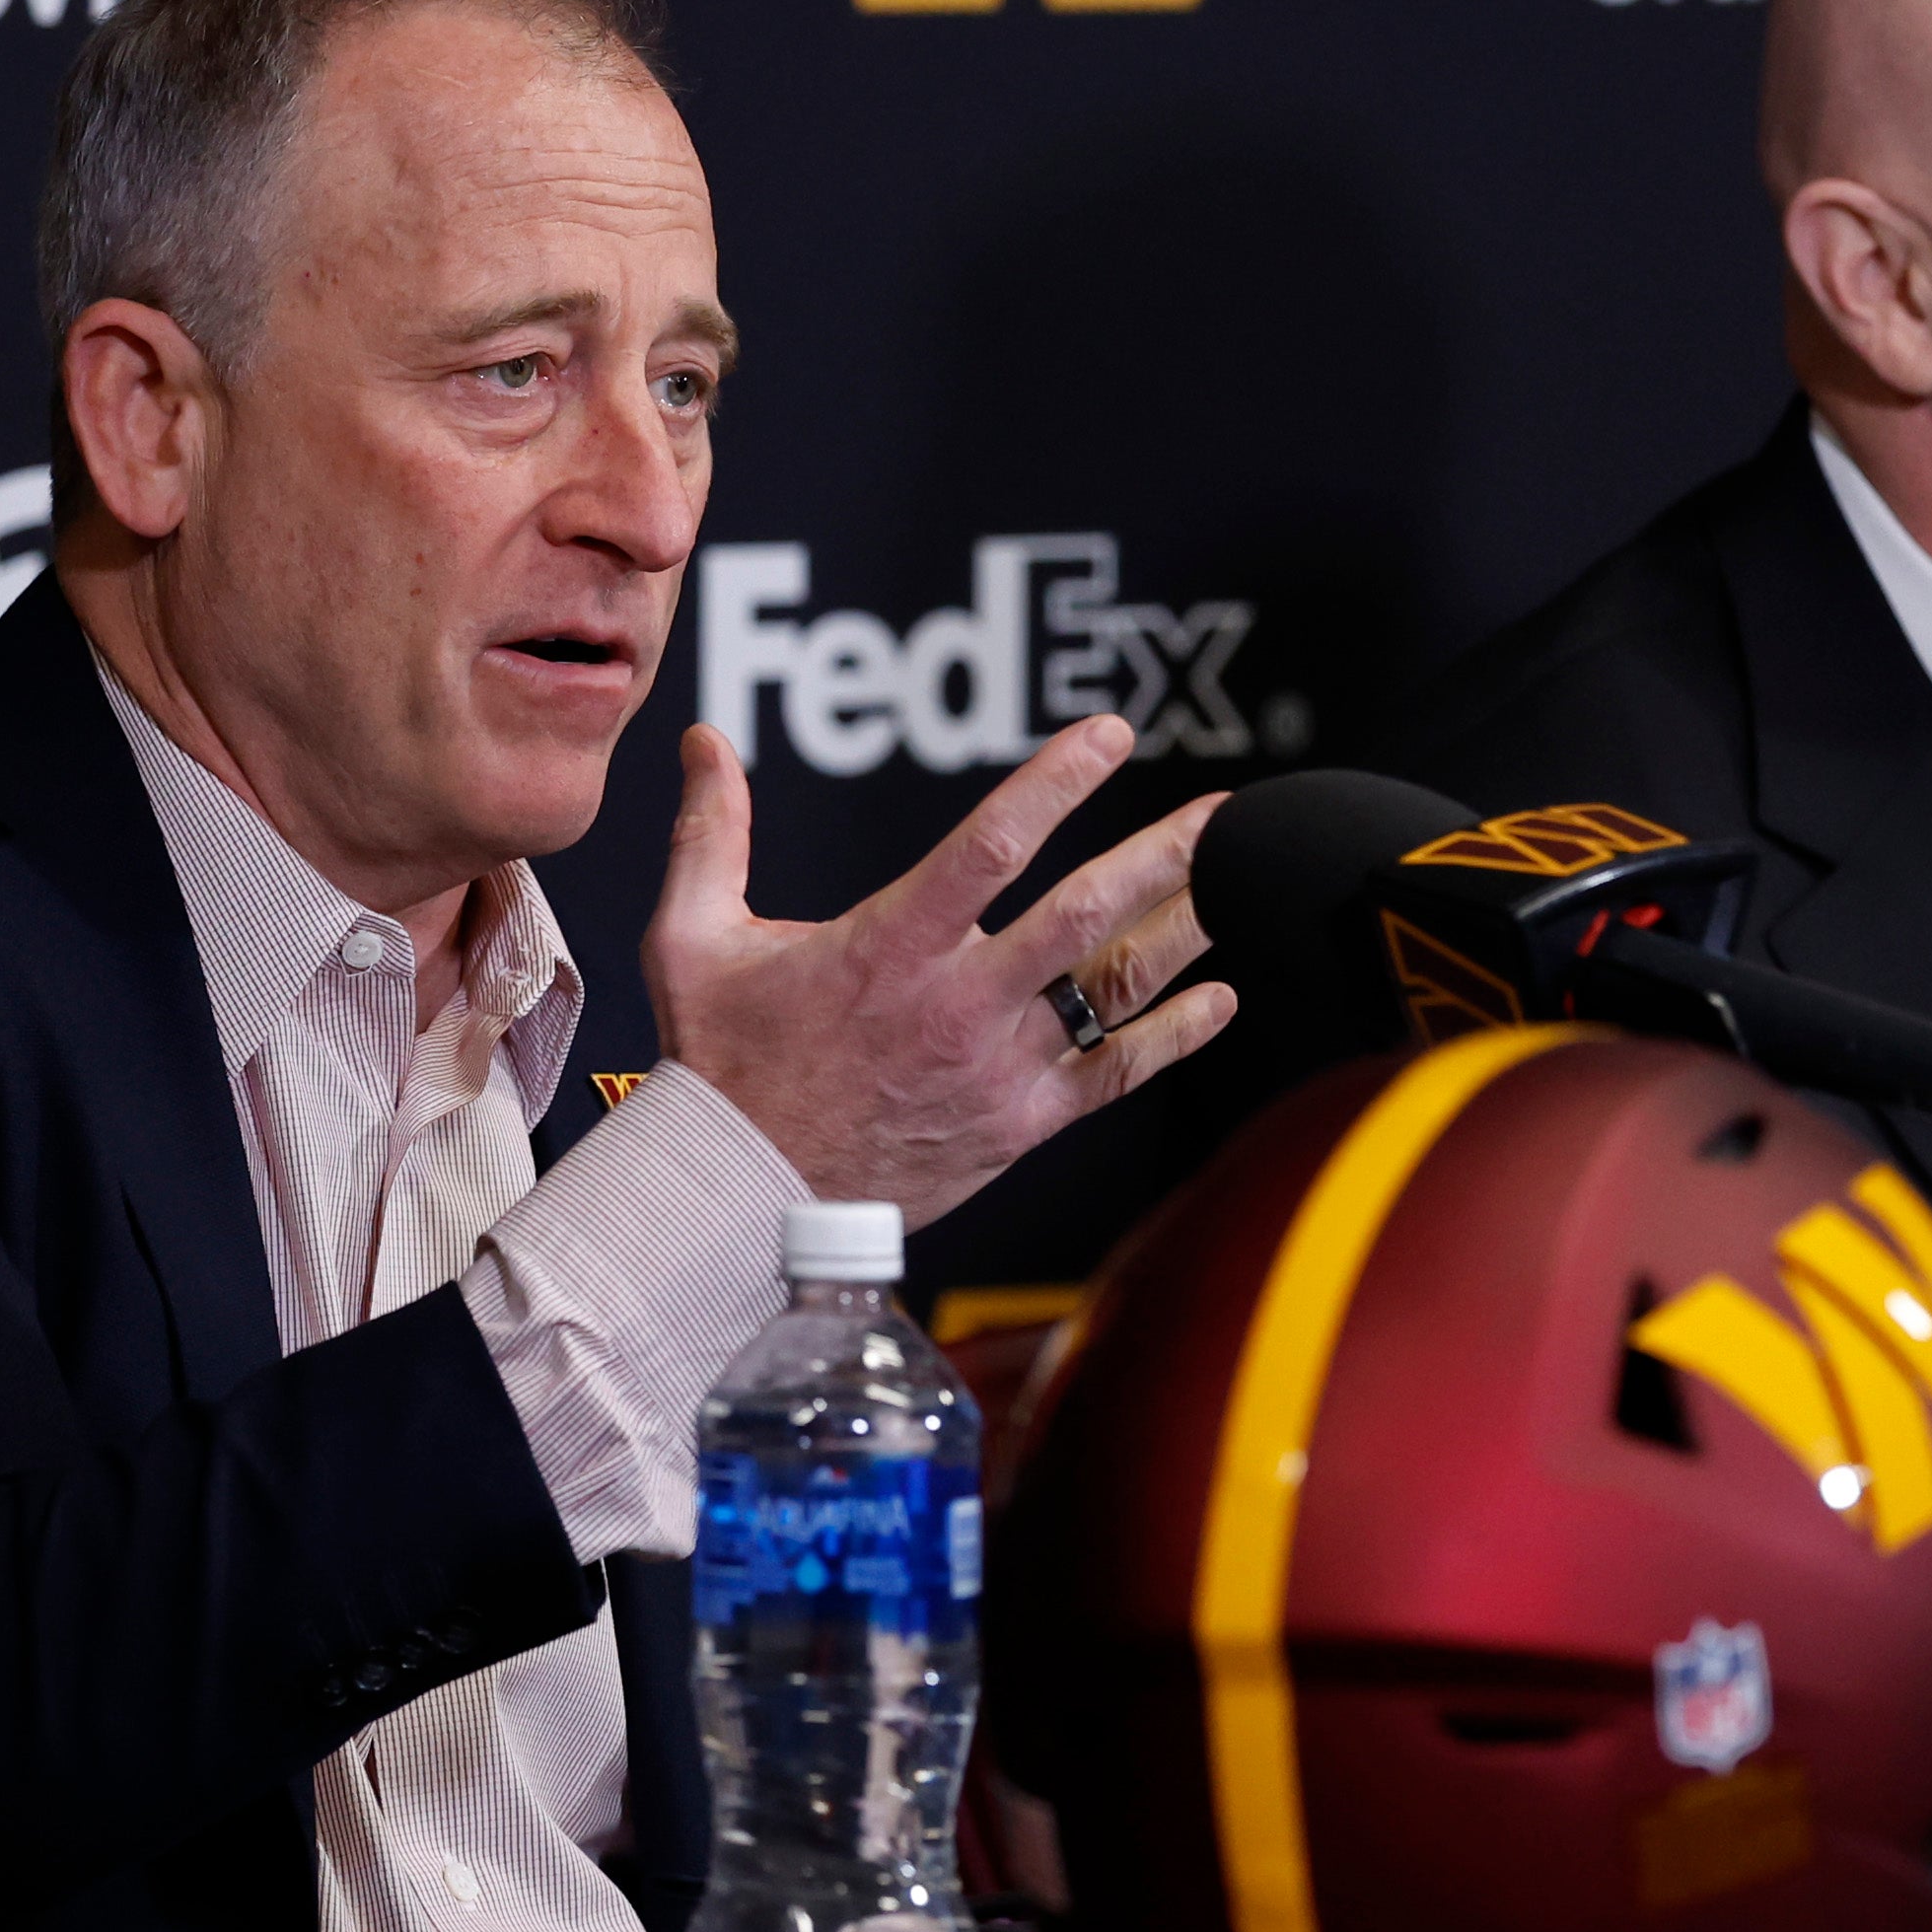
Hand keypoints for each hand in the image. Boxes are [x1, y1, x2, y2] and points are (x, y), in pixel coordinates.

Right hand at [645, 713, 1232, 1227]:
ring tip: (1239, 881)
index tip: (1108, 733)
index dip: (1056, 783)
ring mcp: (998, 1067)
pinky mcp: (1021, 1123)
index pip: (991, 845)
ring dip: (1184, 930)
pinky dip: (1177, 1035)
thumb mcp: (691, 939)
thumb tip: (703, 740)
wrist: (741, 1198)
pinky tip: (1222, 999)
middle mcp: (957, 1003)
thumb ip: (711, 833)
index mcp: (889, 946)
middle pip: (1085, 913)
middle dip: (1163, 855)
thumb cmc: (722, 1065)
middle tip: (1221, 813)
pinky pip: (1117, 1073)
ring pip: (1114, 988)